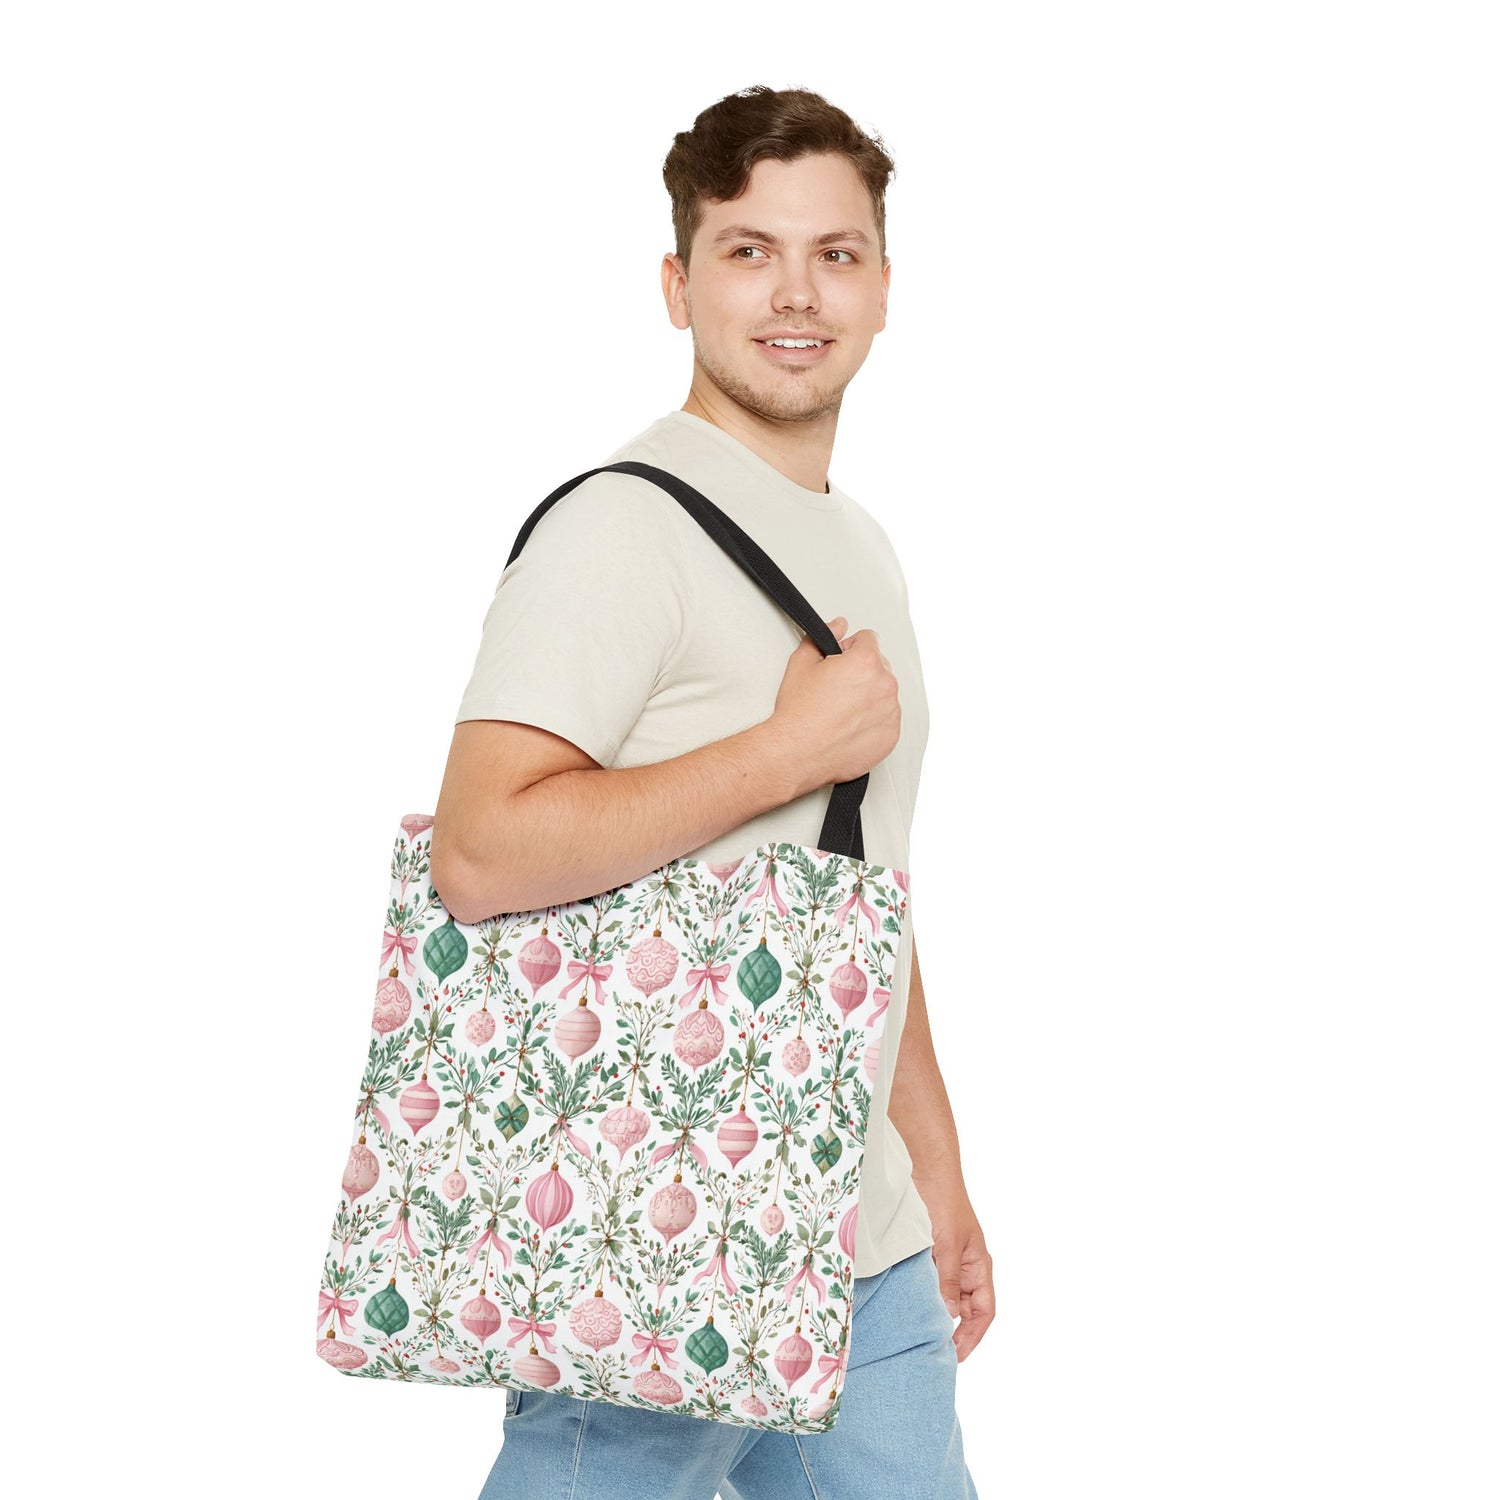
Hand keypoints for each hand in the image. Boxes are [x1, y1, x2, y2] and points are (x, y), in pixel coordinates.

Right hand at [770, 613, 901, 793]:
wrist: (797, 753)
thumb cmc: (799, 714)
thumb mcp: (802, 663)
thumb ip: (825, 636)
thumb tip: (839, 626)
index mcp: (866, 662)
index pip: (869, 639)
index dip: (850, 648)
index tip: (839, 662)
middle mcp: (885, 685)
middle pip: (880, 665)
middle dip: (861, 672)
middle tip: (836, 689)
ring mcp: (891, 712)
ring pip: (884, 693)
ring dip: (868, 696)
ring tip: (841, 710)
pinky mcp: (891, 736)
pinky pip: (887, 719)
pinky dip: (873, 721)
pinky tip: (849, 726)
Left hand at [922, 1180, 994, 1362]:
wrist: (926, 1169)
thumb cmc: (944, 1202)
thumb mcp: (947, 1245)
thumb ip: (948, 1280)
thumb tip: (948, 1316)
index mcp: (979, 1265)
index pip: (984, 1311)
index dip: (973, 1336)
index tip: (955, 1355)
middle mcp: (965, 1266)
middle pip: (965, 1309)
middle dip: (953, 1331)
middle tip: (932, 1350)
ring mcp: (946, 1259)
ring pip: (945, 1296)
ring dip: (935, 1313)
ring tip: (919, 1334)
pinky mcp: (927, 1252)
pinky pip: (928, 1281)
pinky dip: (921, 1295)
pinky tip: (908, 1305)